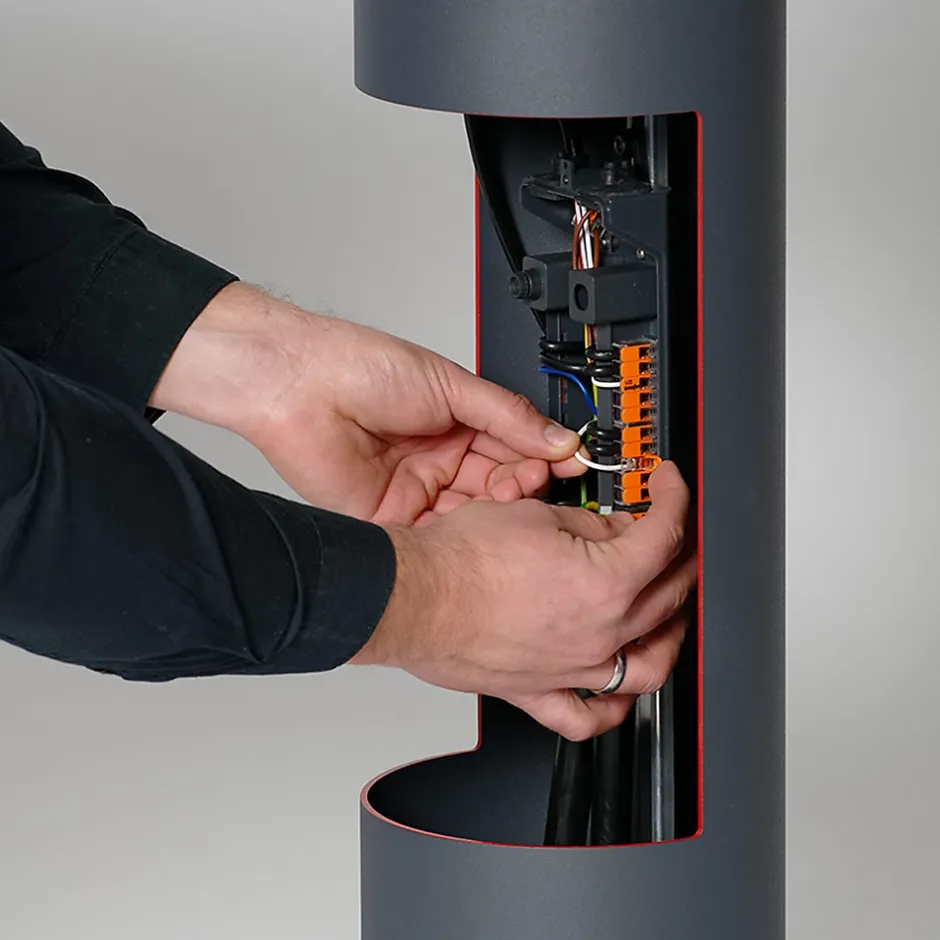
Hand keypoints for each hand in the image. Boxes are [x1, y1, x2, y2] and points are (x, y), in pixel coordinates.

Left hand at [152, 283, 583, 523]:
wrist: (298, 388)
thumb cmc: (359, 368)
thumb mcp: (450, 385)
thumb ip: (506, 415)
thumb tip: (557, 437)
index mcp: (456, 422)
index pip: (513, 446)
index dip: (540, 455)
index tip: (569, 460)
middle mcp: (439, 460)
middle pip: (498, 484)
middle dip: (524, 483)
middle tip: (541, 479)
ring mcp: (417, 492)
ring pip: (475, 512)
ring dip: (500, 508)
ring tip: (518, 497)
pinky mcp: (393, 520)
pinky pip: (440, 533)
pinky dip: (466, 531)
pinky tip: (487, 524)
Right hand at [353, 461, 695, 740]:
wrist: (413, 596)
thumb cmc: (460, 560)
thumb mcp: (535, 514)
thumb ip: (588, 525)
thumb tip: (611, 529)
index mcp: (606, 583)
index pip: (664, 536)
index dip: (674, 500)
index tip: (669, 486)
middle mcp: (600, 633)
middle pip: (669, 595)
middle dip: (679, 553)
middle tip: (670, 532)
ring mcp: (572, 669)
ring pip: (649, 665)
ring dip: (670, 634)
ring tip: (671, 613)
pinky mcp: (538, 692)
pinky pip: (587, 716)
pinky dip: (612, 708)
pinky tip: (618, 695)